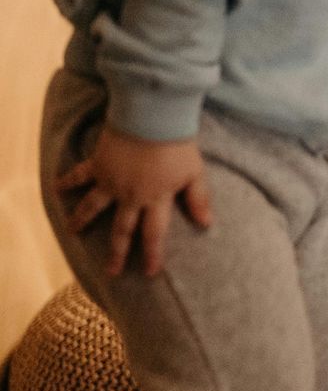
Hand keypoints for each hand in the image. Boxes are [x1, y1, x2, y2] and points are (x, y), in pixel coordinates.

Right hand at [54, 125, 213, 275]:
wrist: (152, 117)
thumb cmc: (177, 144)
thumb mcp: (194, 173)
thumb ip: (198, 199)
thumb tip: (206, 224)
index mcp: (155, 199)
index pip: (154, 233)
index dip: (153, 254)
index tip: (150, 272)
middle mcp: (130, 196)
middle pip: (122, 229)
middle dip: (117, 252)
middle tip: (111, 272)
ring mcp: (110, 181)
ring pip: (93, 207)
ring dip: (82, 220)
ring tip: (72, 232)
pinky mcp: (98, 164)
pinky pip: (80, 174)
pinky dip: (68, 180)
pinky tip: (56, 187)